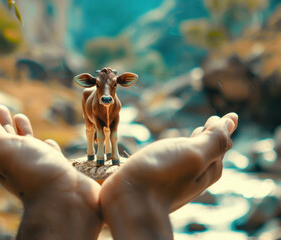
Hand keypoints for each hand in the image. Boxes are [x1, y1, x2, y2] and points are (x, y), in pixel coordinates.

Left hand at [0, 105, 101, 239]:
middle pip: (8, 139)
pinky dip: (47, 146)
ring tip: (20, 118)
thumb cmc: (34, 173)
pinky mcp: (58, 169)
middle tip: (1, 108)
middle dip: (4, 122)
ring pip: (29, 145)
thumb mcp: (3, 149)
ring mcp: (40, 167)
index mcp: (2, 161)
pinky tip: (48, 143)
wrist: (66, 199)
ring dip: (23, 130)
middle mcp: (19, 164)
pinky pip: (50, 155)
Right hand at [100, 113, 237, 239]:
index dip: (219, 127)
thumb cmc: (161, 176)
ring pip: (190, 156)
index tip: (215, 117)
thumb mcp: (194, 154)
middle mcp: (196, 174)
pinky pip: (173, 162)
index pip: (221, 142)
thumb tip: (231, 120)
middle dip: (209, 135)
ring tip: (195, 133)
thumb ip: (214, 139)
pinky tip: (169, 150)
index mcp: (210, 168)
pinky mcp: (158, 179)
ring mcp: (176, 177)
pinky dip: (176, 151)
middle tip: (211, 122)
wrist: (129, 203)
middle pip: (207, 150)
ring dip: (192, 143)